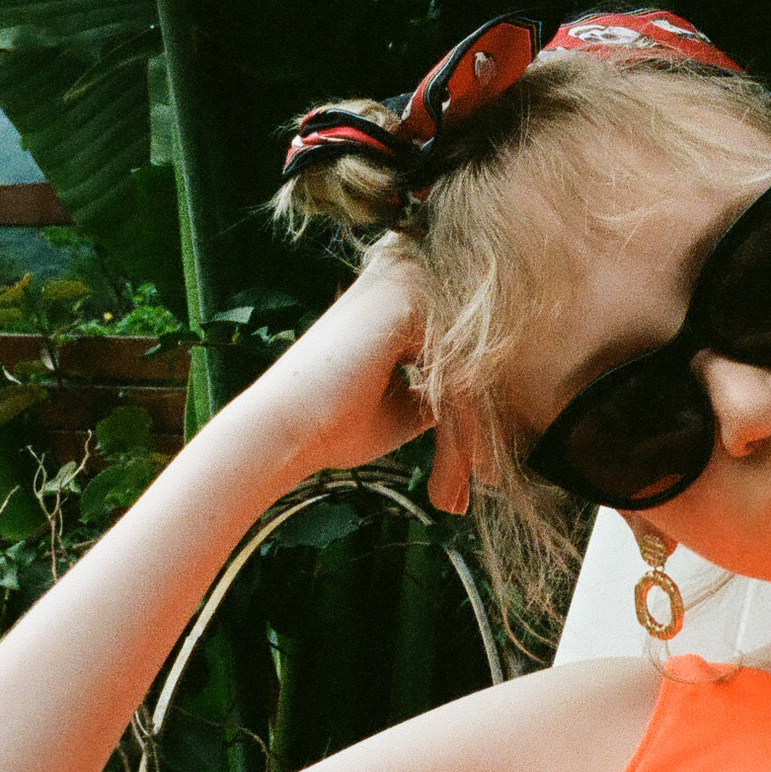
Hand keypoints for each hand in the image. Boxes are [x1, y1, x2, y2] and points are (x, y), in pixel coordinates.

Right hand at [222, 249, 477, 509]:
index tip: (483, 472)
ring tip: (458, 494)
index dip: (475, 416)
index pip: (462, 354)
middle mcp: (406, 277)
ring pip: (469, 369)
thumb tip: (486, 396)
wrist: (283, 433)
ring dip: (472, 438)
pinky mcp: (410, 302)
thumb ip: (443, 391)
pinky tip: (462, 468)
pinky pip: (460, 370)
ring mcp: (409, 282)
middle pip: (471, 360)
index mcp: (402, 299)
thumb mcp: (406, 407)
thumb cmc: (334, 425)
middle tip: (488, 484)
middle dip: (480, 430)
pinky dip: (464, 425)